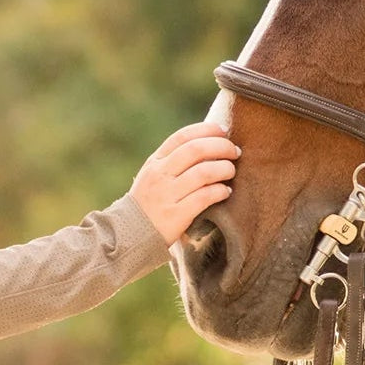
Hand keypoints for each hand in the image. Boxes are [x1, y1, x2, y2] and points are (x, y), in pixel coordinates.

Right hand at [130, 122, 238, 243]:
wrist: (129, 234)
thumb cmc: (149, 202)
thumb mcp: (153, 175)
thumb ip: (174, 160)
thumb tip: (209, 143)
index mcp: (155, 162)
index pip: (182, 136)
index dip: (206, 130)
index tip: (223, 130)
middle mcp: (160, 175)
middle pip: (195, 150)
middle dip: (221, 146)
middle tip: (235, 151)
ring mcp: (167, 195)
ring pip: (203, 172)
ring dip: (224, 168)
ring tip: (231, 171)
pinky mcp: (176, 215)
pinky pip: (204, 197)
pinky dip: (220, 191)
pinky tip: (226, 192)